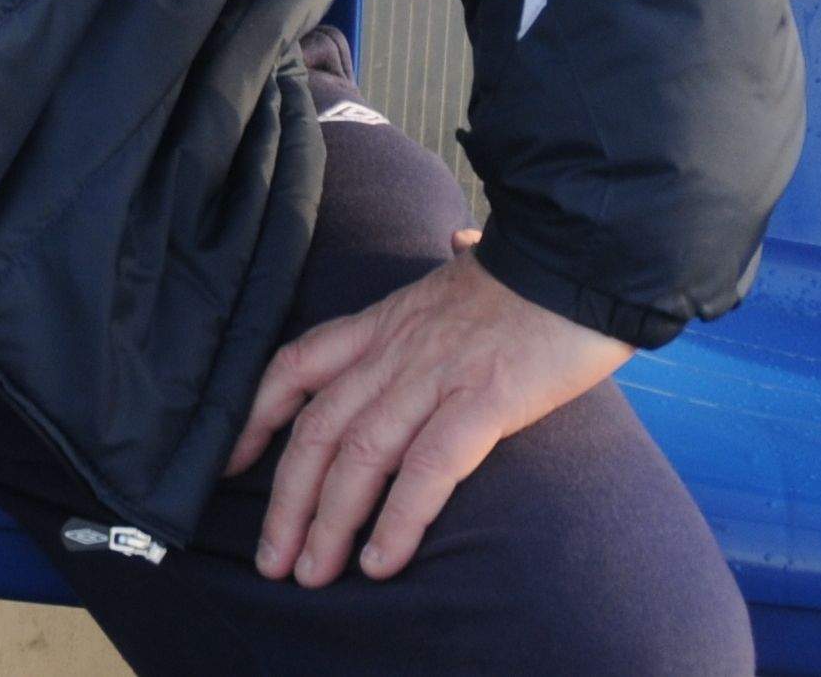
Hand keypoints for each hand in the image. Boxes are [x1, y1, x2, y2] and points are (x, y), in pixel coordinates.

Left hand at [225, 238, 623, 584]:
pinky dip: (399, 519)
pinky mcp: (485, 399)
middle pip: (319, 430)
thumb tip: (459, 245)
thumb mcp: (472, 263)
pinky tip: (382, 561)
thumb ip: (454, 264)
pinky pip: (428, 467)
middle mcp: (397, 350)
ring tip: (312, 574)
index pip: (298, 365)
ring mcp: (437, 374)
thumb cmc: (538, 267)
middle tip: (272, 559)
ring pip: (360, 455)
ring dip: (329, 522)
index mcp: (386, 321)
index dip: (258, 417)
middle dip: (287, 501)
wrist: (585, 249)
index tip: (235, 463)